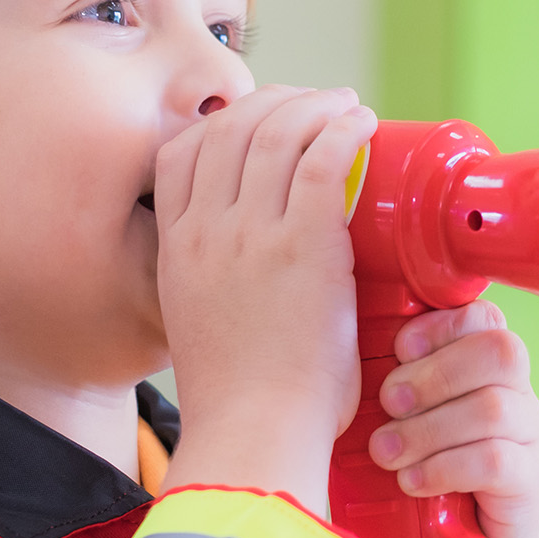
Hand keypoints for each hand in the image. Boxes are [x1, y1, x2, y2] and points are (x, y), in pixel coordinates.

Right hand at [154, 85, 376, 509]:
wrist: (255, 434)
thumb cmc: (243, 402)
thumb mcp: (200, 327)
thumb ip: (216, 286)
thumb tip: (253, 271)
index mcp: (175, 251)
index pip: (181, 152)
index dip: (223, 121)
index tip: (259, 120)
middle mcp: (204, 231)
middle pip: (229, 128)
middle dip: (274, 102)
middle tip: (314, 104)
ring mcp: (251, 234)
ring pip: (277, 132)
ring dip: (316, 105)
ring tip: (346, 106)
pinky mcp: (303, 244)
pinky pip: (322, 157)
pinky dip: (343, 129)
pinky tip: (363, 124)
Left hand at [368, 300, 538, 537]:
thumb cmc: (418, 476)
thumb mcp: (401, 421)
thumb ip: (391, 385)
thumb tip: (338, 353)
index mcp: (485, 367)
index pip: (482, 318)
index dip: (440, 326)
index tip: (398, 348)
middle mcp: (516, 394)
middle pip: (499, 352)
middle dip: (435, 373)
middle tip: (388, 403)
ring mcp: (529, 438)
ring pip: (494, 408)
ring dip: (429, 428)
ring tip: (387, 452)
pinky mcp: (528, 484)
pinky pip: (497, 460)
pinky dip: (446, 467)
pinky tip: (413, 482)